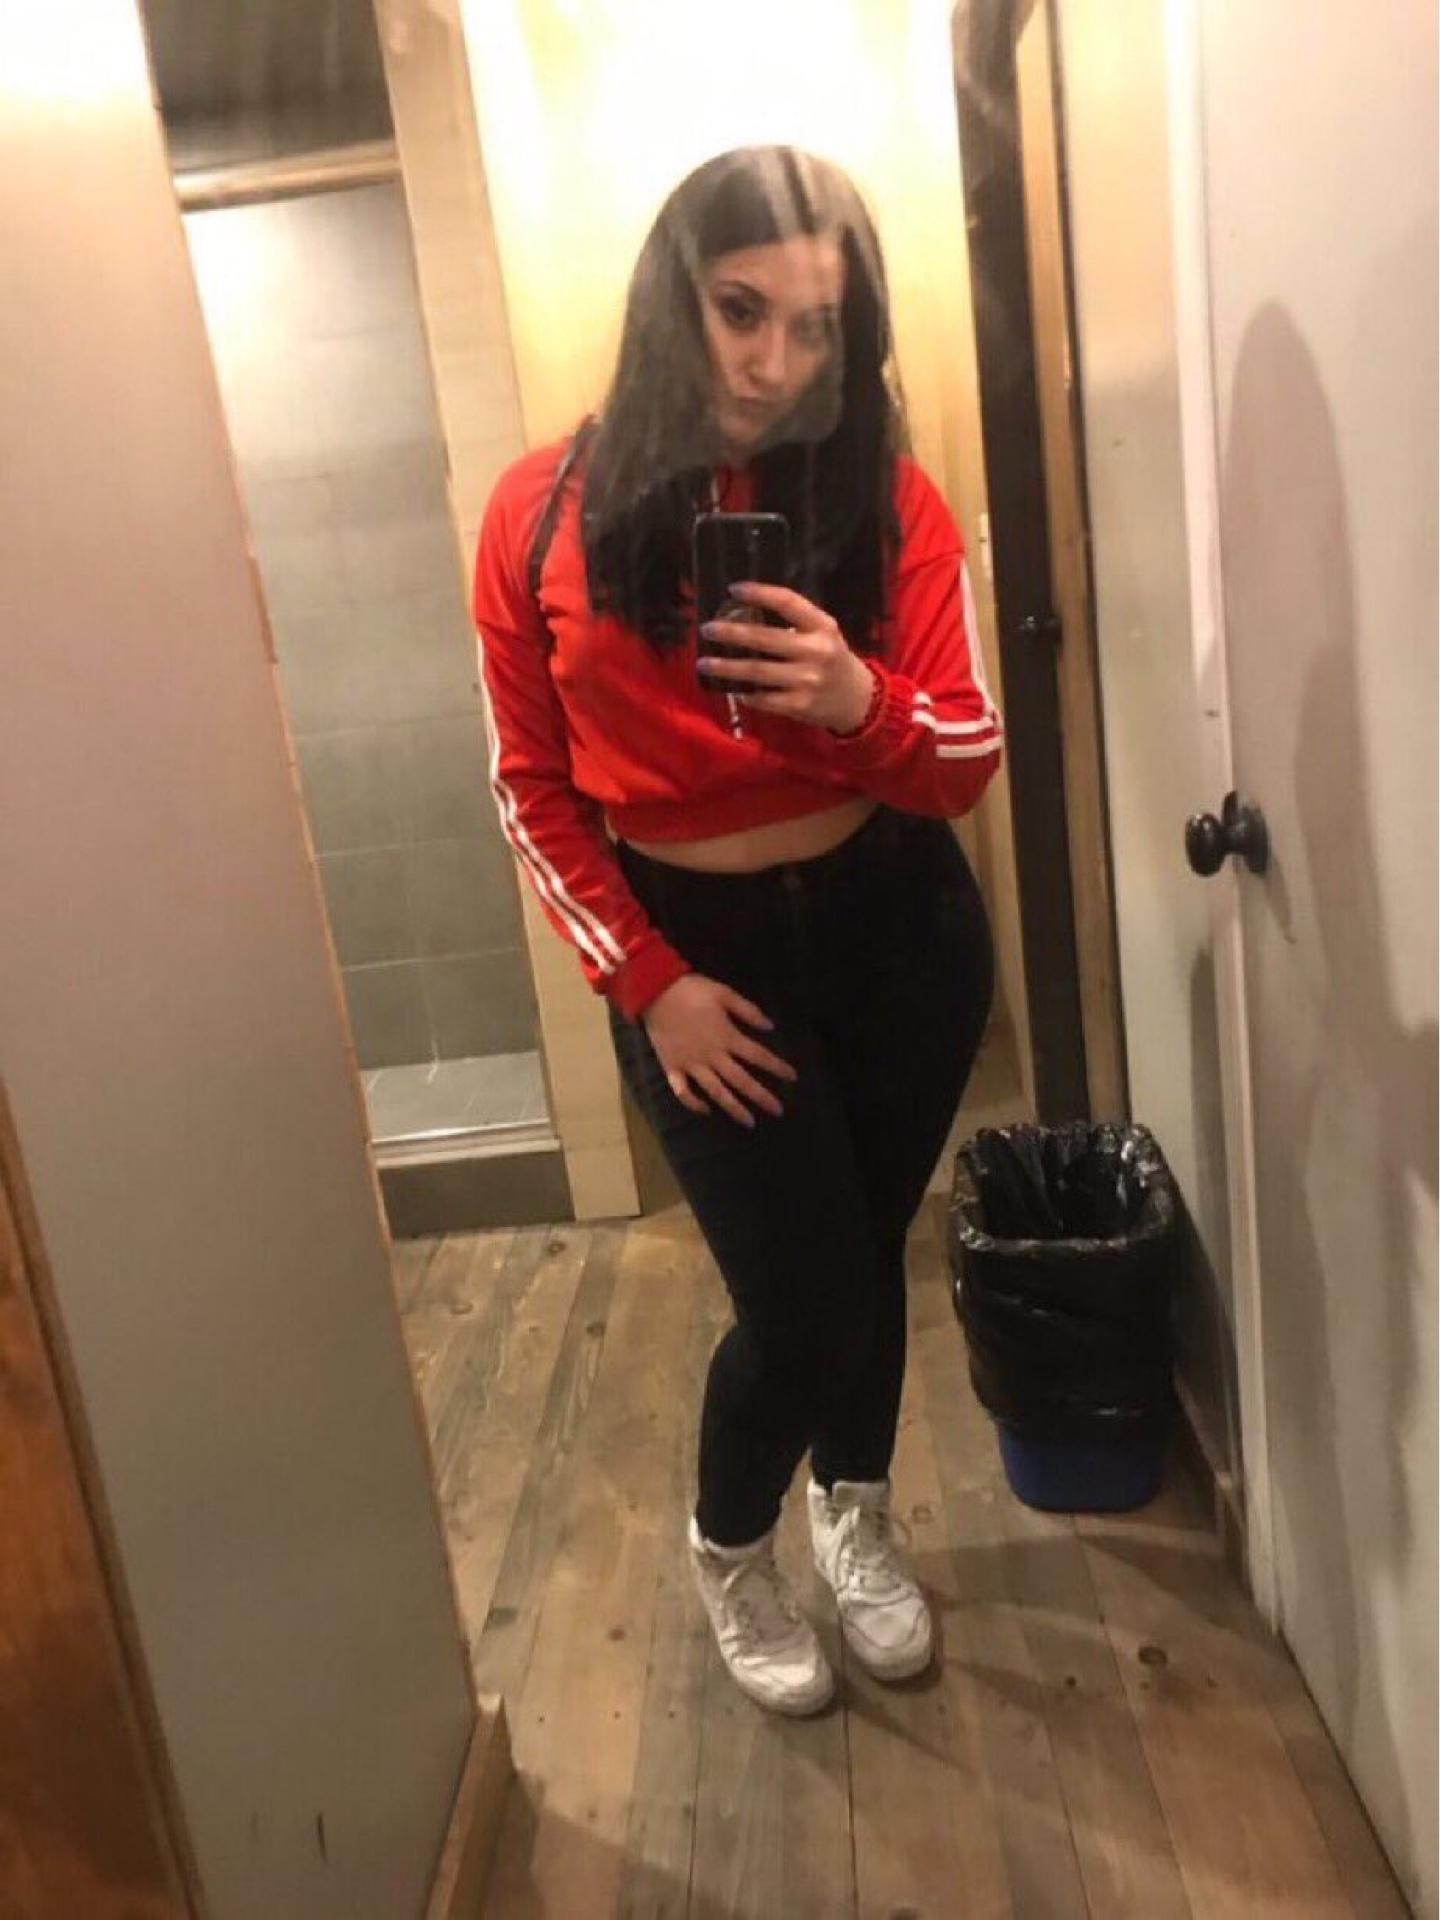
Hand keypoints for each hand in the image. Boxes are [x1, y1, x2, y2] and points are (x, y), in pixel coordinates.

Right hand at [642, 974, 797, 1126]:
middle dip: (761, 1096)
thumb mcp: (724, 993)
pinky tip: (706, 1110)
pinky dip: (694, 1103)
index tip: (793, 1077)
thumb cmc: (692, 990)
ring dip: (734, 1108)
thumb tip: (770, 1026)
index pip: (758, 1056)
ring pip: (716, 1091)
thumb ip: (748, 1010)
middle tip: (778, 1111)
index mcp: (727, 1037)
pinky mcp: (672, 1068)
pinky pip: (683, 1091)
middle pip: (741, 1080)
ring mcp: (691, 1064)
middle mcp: (712, 1055)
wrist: (654, 991)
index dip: (777, 1067)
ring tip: (749, 1122)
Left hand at [698, 582, 876, 732]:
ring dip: (726, 667)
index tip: (733, 589)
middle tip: (707, 629)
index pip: (788, 602)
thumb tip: (744, 611)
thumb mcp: (822, 633)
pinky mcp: (798, 705)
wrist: (856, 699)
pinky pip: (762, 698)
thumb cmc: (831, 659)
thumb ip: (794, 622)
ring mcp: (806, 680)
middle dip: (731, 633)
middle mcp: (815, 651)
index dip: (759, 593)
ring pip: (757, 672)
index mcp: (821, 626)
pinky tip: (731, 688)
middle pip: (764, 638)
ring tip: (704, 663)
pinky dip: (743, 693)